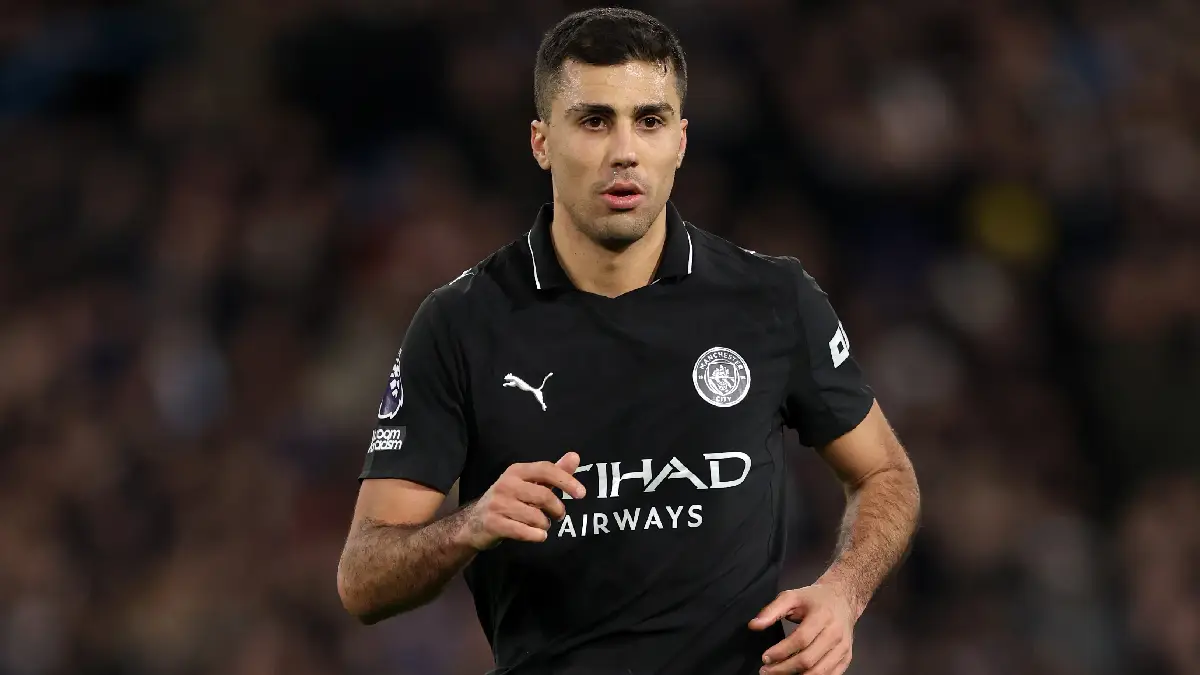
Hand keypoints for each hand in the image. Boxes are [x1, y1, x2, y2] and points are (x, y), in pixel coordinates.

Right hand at [460, 452, 585, 549]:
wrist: (474, 522)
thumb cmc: (509, 501)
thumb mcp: (529, 484)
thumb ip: (553, 473)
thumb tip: (575, 456)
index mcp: (516, 471)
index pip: (546, 469)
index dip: (566, 481)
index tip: (582, 494)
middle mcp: (506, 484)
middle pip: (544, 496)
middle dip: (557, 509)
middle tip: (558, 515)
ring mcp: (498, 504)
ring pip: (535, 517)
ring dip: (545, 524)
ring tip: (542, 525)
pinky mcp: (494, 523)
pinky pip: (523, 532)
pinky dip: (536, 536)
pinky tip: (538, 535)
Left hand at [748, 584, 855, 674]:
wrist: (843, 599)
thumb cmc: (814, 599)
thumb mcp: (791, 596)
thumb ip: (771, 610)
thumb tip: (754, 625)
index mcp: (822, 616)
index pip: (801, 639)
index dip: (781, 651)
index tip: (765, 657)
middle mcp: (835, 633)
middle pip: (809, 659)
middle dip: (784, 669)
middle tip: (766, 671)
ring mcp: (843, 647)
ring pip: (820, 672)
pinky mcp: (846, 657)